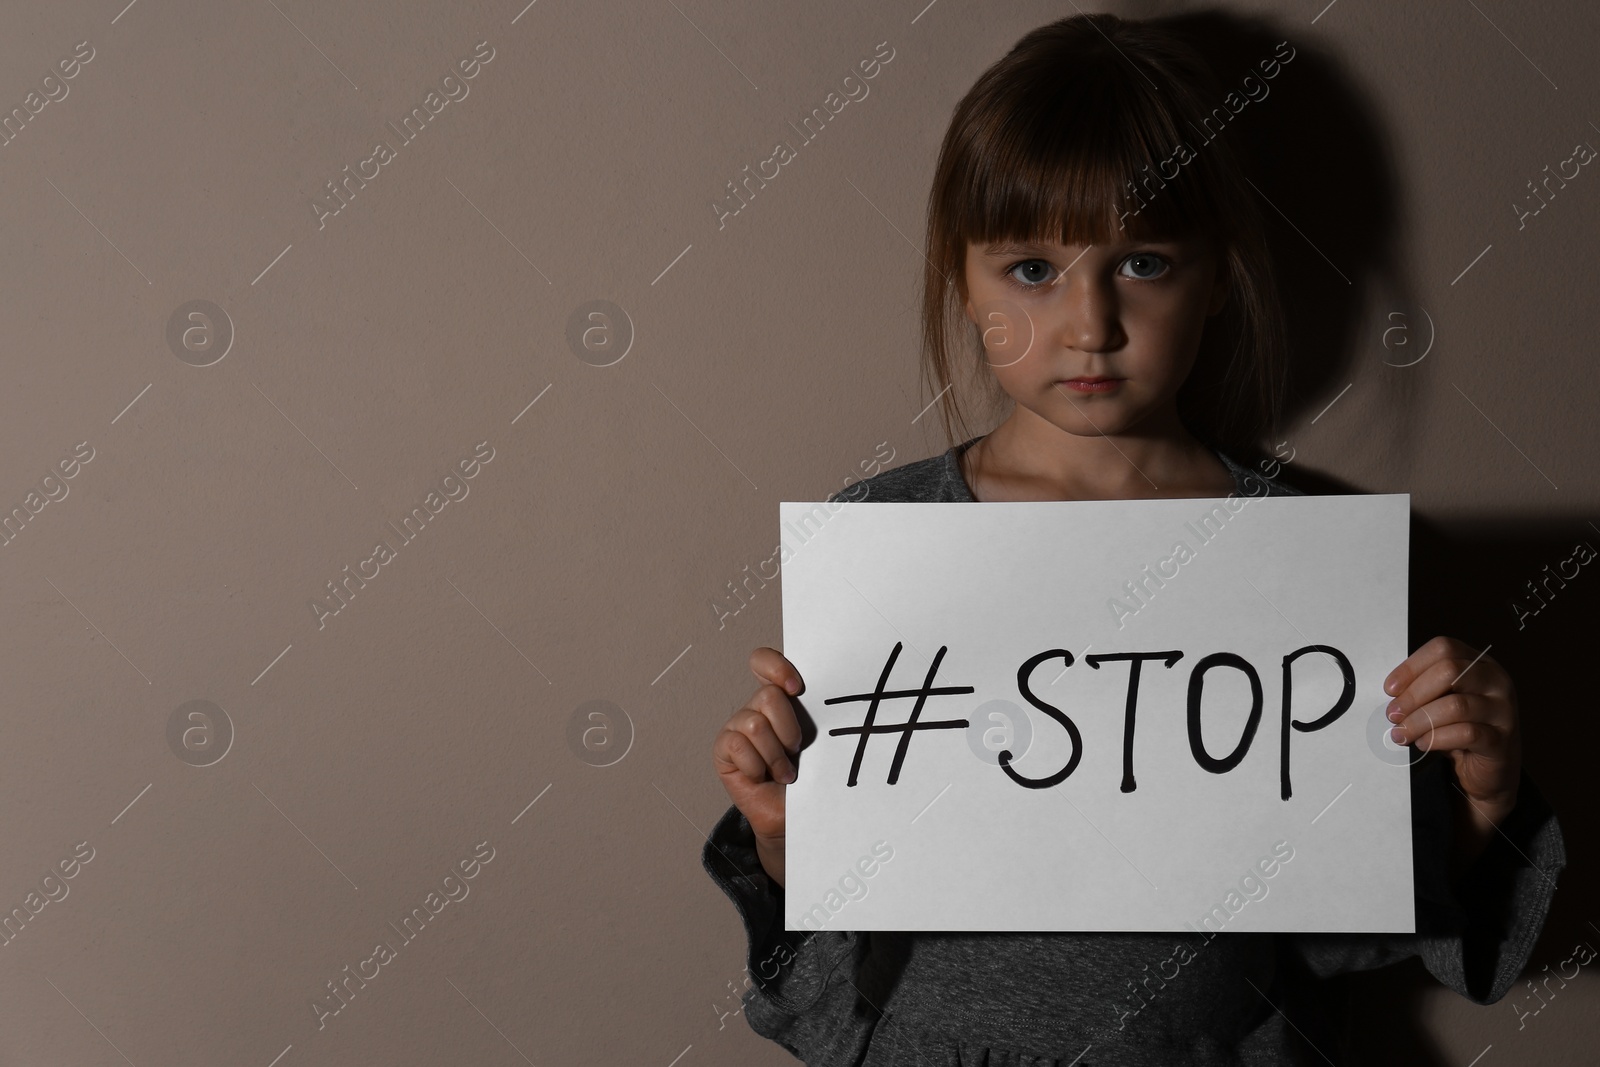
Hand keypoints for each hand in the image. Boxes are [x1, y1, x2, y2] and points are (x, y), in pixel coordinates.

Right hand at [711, 647, 805, 886]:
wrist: (795, 816)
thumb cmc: (812, 776)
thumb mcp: (821, 740)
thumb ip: (819, 714)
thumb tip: (841, 699)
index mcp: (781, 697)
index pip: (763, 661)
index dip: (777, 667)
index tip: (798, 689)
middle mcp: (757, 707)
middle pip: (768, 695)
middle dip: (789, 729)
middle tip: (797, 752)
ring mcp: (738, 727)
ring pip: (755, 724)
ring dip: (775, 755)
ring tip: (784, 772)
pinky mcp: (724, 749)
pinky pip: (736, 744)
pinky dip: (755, 765)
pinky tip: (762, 777)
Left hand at [1385, 636, 1521, 863]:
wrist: (1487, 770)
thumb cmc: (1458, 728)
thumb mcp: (1440, 701)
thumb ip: (1422, 689)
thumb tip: (1391, 693)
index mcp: (1478, 663)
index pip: (1443, 649)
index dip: (1411, 667)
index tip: (1389, 689)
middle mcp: (1495, 681)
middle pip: (1449, 671)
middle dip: (1413, 695)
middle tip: (1392, 715)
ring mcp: (1503, 709)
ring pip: (1456, 705)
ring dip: (1420, 720)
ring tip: (1402, 733)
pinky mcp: (1502, 739)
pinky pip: (1467, 733)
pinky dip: (1437, 738)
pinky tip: (1423, 744)